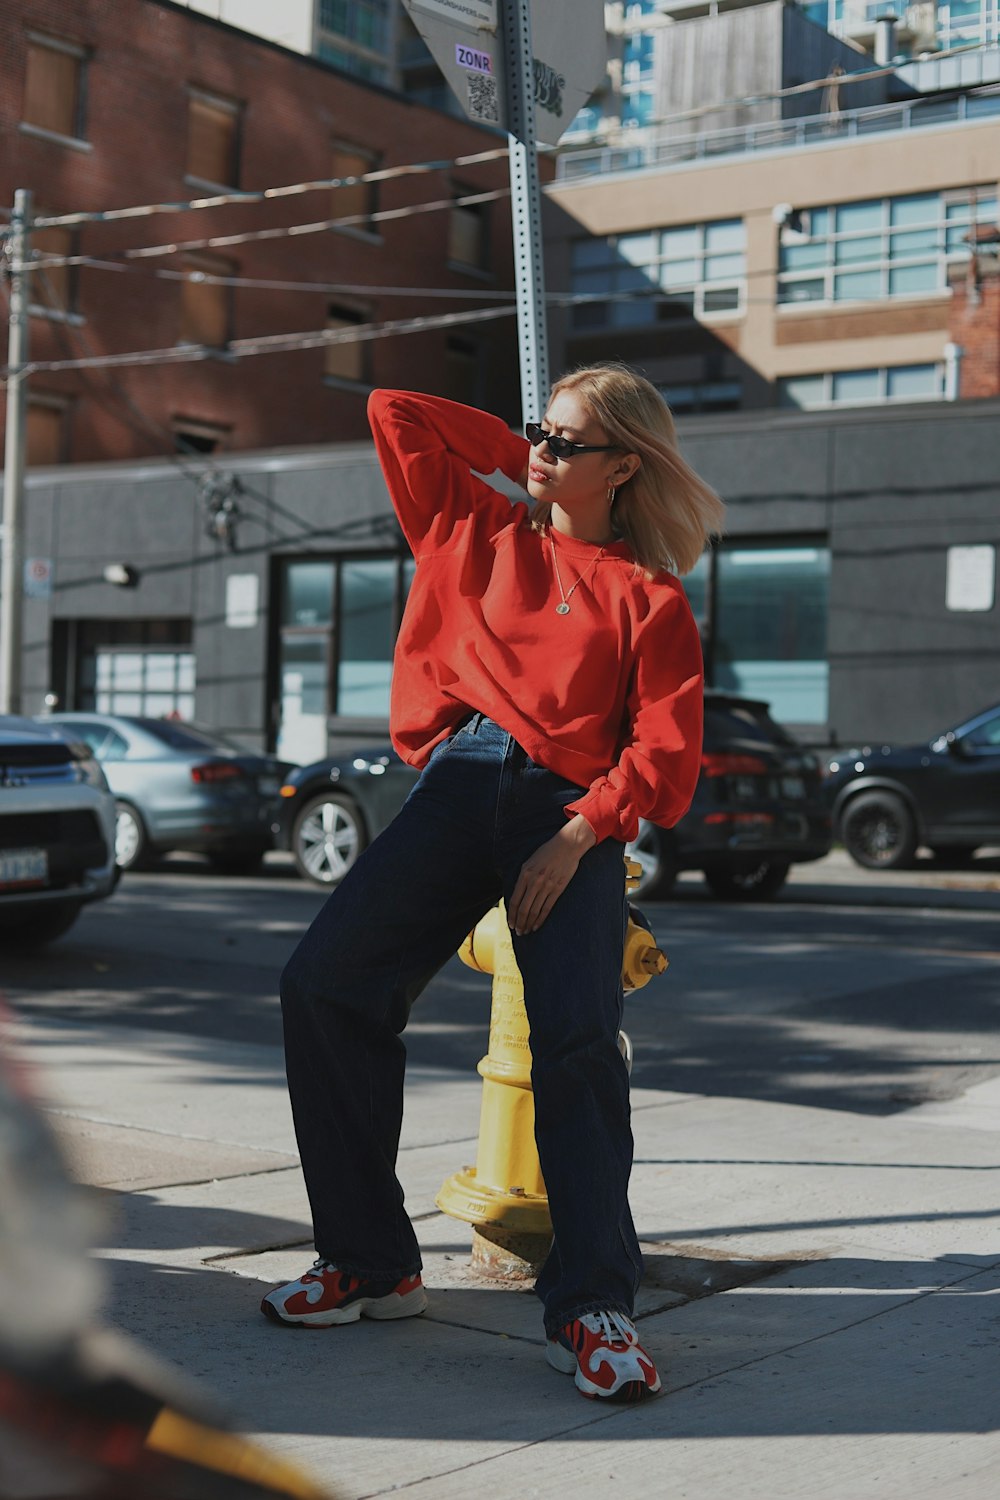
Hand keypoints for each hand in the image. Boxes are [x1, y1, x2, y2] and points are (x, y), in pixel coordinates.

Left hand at [508, 816, 596, 934]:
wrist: (567, 845)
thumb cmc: (547, 852)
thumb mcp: (530, 862)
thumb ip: (523, 877)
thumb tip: (517, 894)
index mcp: (525, 874)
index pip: (515, 900)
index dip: (512, 914)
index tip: (510, 923)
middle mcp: (534, 881)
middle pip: (524, 908)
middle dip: (519, 922)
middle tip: (518, 932)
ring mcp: (546, 885)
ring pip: (535, 910)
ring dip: (528, 923)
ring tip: (526, 931)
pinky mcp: (558, 888)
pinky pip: (547, 908)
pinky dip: (541, 919)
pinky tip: (536, 926)